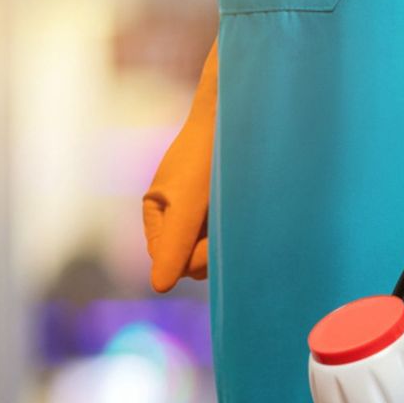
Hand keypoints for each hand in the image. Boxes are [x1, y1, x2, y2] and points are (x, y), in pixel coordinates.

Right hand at [143, 40, 216, 291]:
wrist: (239, 115)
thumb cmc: (208, 153)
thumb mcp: (188, 202)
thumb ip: (175, 245)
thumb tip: (159, 288)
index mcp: (156, 212)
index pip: (168, 262)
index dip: (190, 260)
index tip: (211, 244)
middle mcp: (178, 217)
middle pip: (191, 262)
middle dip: (210, 251)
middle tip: (230, 223)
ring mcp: (203, 214)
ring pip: (214, 252)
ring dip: (228, 241)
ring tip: (239, 211)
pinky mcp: (228, 211)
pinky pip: (230, 237)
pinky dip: (239, 232)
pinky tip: (247, 214)